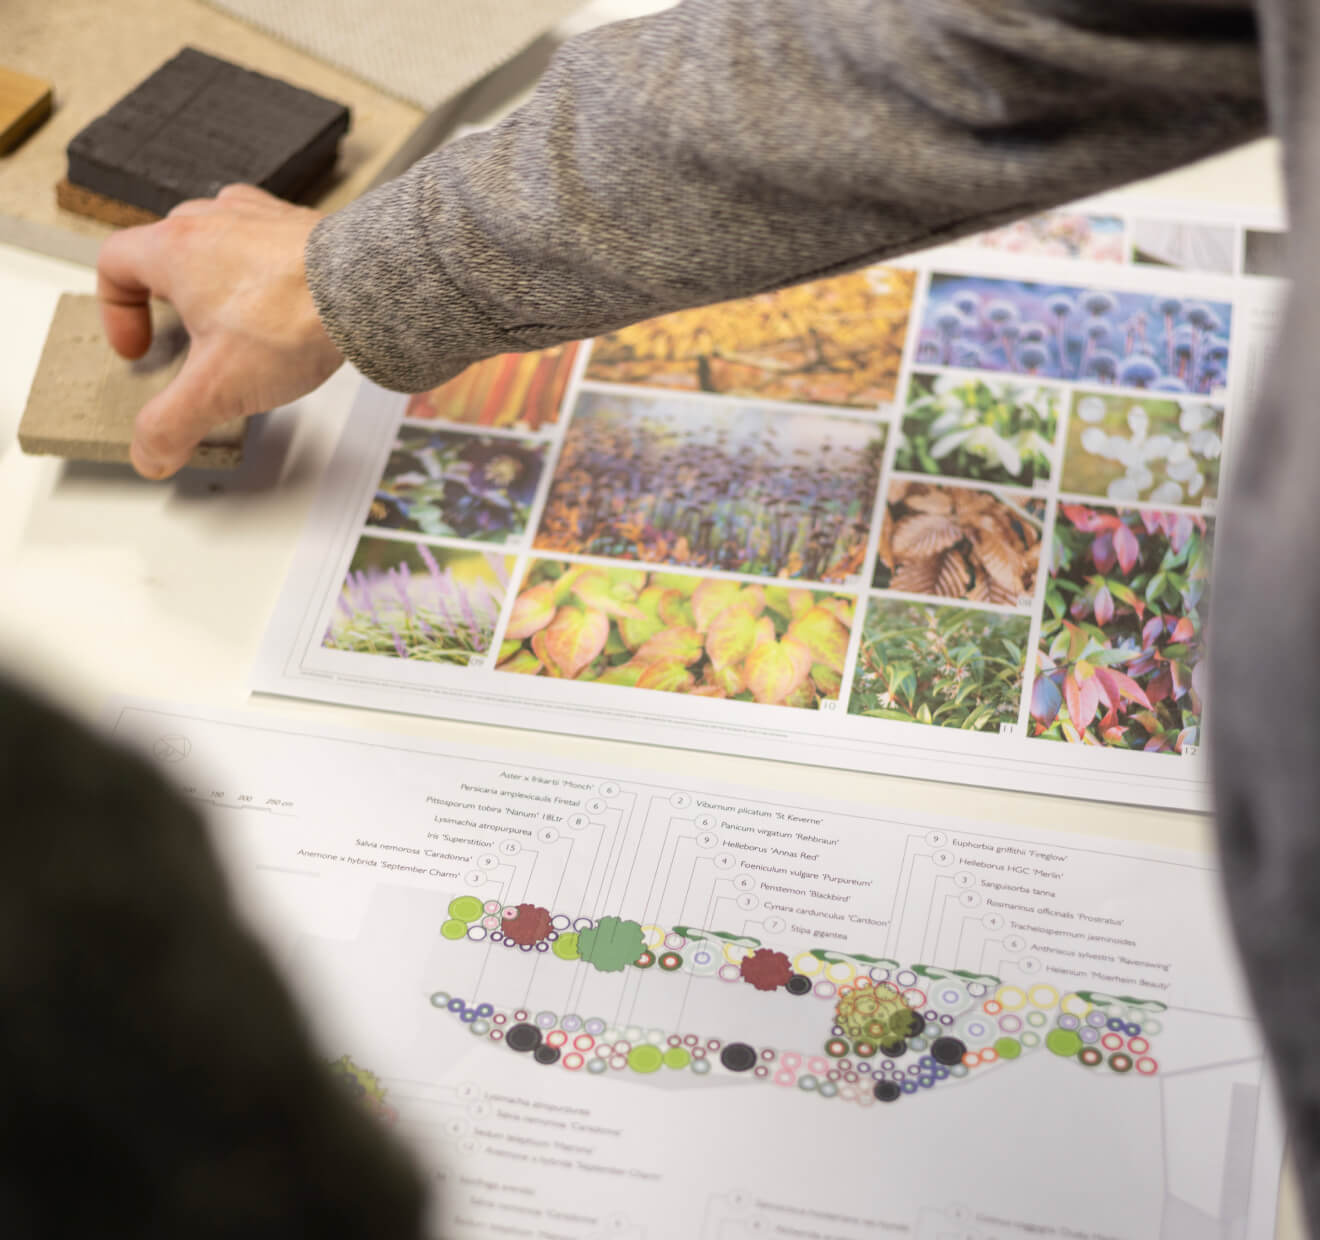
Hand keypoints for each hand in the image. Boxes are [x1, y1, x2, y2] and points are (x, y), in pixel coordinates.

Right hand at [96, 183, 344, 479]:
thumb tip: (151, 452)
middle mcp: (215, 219)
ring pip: (219, 239)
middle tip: (185, 337)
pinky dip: (266, 272)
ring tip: (236, 324)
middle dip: (168, 296)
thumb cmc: (295, 316)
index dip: (115, 310)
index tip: (138, 347)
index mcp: (175, 247)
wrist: (370, 287)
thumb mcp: (217, 387)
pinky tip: (284, 306)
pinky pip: (269, 243)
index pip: (114, 263)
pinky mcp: (306, 227)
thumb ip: (173, 422)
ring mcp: (263, 218)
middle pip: (166, 249)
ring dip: (217, 278)